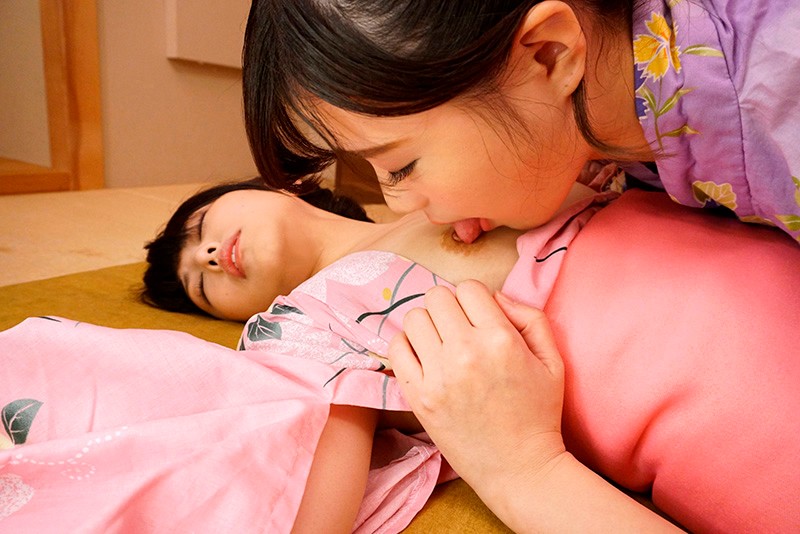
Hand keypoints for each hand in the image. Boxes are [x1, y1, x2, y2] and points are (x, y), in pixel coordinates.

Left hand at [388, 279, 566, 495]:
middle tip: (459, 328)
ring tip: (441, 342)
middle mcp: (465, 352)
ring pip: (414, 318)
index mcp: (500, 339)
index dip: (475, 298)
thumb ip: (529, 317)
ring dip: (427, 324)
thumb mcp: (552, 361)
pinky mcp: (419, 397)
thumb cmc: (538, 414)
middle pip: (436, 297)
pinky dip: (407, 346)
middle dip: (449, 307)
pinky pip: (396, 348)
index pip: (469, 288)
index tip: (479, 316)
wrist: (519, 468)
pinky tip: (425, 357)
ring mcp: (438, 375)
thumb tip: (495, 296)